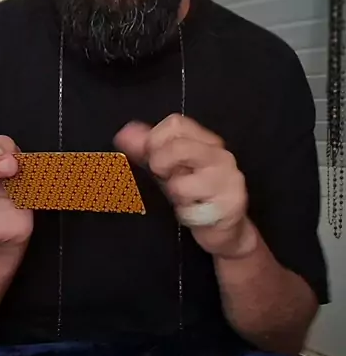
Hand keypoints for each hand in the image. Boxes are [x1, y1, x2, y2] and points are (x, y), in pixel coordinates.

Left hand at [115, 114, 255, 258]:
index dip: (155, 140)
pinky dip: (185, 215)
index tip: (153, 157)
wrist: (226, 231)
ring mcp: (228, 180)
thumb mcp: (169, 168)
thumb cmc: (196, 195)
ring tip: (183, 198)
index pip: (175, 124)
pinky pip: (192, 210)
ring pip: (182, 184)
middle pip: (179, 147)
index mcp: (206, 141)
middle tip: (165, 178)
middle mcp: (221, 156)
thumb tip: (124, 133)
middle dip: (160, 165)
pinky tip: (194, 213)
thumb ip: (147, 149)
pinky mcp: (230, 205)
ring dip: (174, 194)